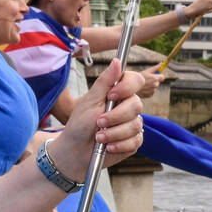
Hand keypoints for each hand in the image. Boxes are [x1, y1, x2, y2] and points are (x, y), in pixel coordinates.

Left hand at [48, 59, 143, 181]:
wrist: (75, 151)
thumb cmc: (79, 124)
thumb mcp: (89, 101)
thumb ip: (105, 82)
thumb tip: (117, 61)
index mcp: (118, 93)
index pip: (136, 80)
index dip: (127, 86)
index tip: (111, 95)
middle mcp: (128, 107)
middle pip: (136, 105)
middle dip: (115, 116)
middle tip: (98, 122)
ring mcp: (132, 124)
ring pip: (135, 125)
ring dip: (114, 133)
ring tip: (98, 137)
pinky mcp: (134, 141)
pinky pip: (136, 140)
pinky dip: (119, 144)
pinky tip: (108, 147)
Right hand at [139, 66, 165, 97]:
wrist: (131, 87)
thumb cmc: (138, 78)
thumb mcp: (146, 71)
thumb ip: (155, 68)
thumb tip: (161, 63)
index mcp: (155, 78)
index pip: (162, 77)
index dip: (159, 76)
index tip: (155, 75)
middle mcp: (155, 85)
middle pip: (157, 82)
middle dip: (153, 81)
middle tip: (146, 80)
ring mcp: (153, 91)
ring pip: (154, 87)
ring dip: (150, 86)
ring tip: (143, 84)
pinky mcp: (150, 95)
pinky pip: (151, 92)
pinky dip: (148, 90)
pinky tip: (143, 89)